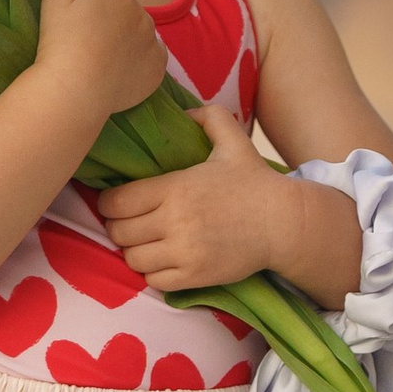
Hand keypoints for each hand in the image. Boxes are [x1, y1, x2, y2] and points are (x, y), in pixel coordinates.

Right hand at [34, 0, 164, 129]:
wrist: (74, 92)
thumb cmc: (59, 43)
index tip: (73, 19)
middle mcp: (142, 11)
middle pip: (122, 6)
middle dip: (107, 16)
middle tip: (84, 40)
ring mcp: (153, 41)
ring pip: (137, 29)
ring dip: (123, 36)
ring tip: (98, 57)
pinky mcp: (159, 68)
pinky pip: (150, 56)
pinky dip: (138, 60)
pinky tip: (118, 70)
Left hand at [95, 101, 295, 293]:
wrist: (284, 223)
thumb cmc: (254, 182)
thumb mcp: (233, 140)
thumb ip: (208, 118)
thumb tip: (183, 111)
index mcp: (175, 188)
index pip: (116, 202)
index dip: (109, 202)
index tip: (116, 202)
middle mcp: (175, 221)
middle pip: (118, 231)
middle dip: (118, 226)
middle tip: (129, 222)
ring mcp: (184, 252)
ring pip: (132, 258)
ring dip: (134, 250)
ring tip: (144, 242)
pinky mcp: (195, 276)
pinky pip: (154, 280)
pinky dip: (152, 271)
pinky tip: (162, 259)